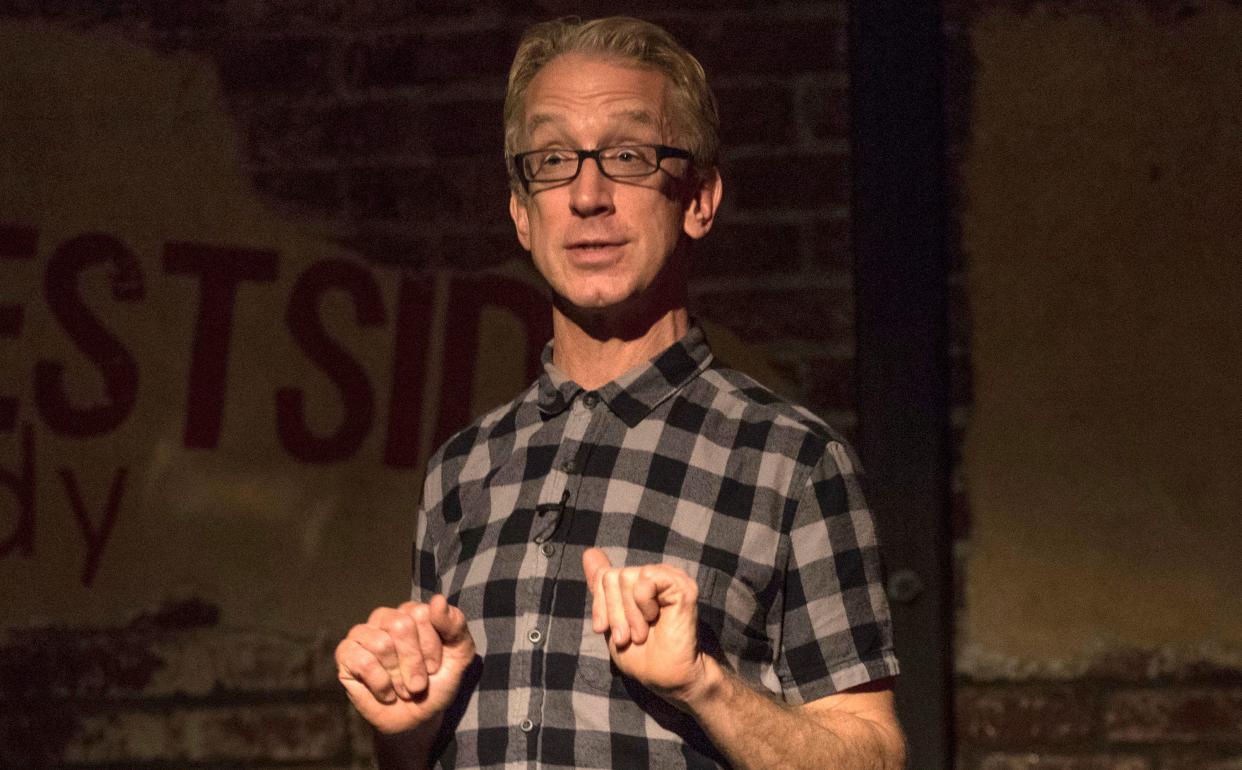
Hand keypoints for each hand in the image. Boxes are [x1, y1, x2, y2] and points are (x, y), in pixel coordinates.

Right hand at [335, 595, 474, 735]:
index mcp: (412, 611)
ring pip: (381, 644)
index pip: (421, 614)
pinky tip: (386, 693)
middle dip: (414, 662)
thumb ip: (455, 625)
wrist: (417, 719)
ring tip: (403, 688)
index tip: (435, 666)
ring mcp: (362, 634)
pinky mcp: (345, 655)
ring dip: (398, 676)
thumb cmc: (438, 682)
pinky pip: (363, 661)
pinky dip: (380, 683)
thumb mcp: (460, 654)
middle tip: (419, 682)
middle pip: (400, 626)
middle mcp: (385, 617)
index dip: (431, 647)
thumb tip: (438, 600)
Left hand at [582, 548, 711, 706]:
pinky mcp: (681, 585)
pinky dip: (643, 602)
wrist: (669, 678)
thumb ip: (602, 587)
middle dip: (614, 613)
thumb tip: (589, 551)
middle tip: (629, 636)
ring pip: (626, 576)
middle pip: (612, 576)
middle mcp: (653, 576)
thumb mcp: (612, 621)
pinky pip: (646, 578)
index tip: (604, 630)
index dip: (600, 605)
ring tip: (642, 633)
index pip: (604, 575)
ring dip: (629, 614)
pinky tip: (655, 617)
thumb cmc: (643, 656)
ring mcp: (668, 578)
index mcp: (637, 583)